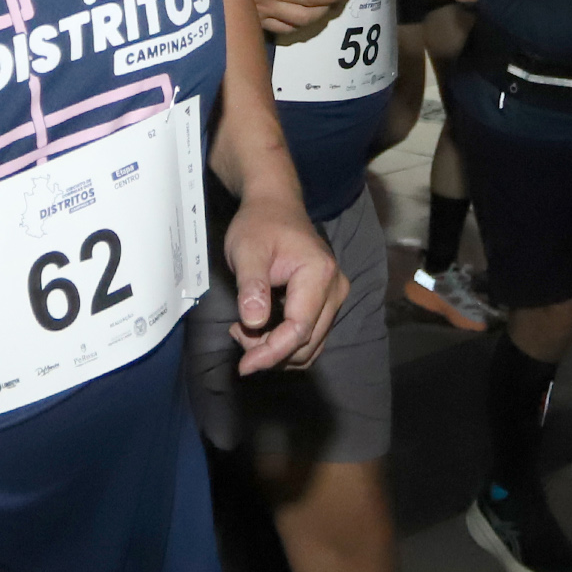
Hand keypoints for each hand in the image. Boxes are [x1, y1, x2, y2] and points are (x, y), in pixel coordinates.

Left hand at [220, 192, 347, 372]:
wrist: (275, 206)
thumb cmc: (259, 224)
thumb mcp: (246, 250)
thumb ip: (251, 286)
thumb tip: (254, 322)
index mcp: (318, 274)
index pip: (299, 329)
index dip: (271, 352)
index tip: (244, 365)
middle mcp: (335, 289)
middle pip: (307, 342)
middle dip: (270, 352)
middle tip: (236, 334)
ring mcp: (334, 297)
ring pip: (311, 345)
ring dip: (277, 350)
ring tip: (245, 330)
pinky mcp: (327, 303)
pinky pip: (310, 336)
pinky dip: (285, 343)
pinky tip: (259, 329)